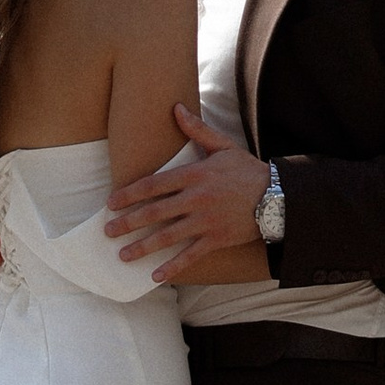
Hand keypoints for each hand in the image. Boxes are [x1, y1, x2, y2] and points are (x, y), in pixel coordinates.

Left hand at [106, 108, 269, 270]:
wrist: (277, 196)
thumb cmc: (247, 170)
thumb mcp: (223, 146)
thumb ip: (197, 130)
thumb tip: (176, 108)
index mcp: (196, 174)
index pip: (155, 184)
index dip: (130, 194)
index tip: (111, 202)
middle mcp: (197, 199)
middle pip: (155, 212)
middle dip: (129, 222)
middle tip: (108, 231)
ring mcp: (206, 221)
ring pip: (168, 236)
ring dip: (143, 247)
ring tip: (122, 255)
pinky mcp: (216, 239)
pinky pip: (190, 255)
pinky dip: (172, 266)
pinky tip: (155, 276)